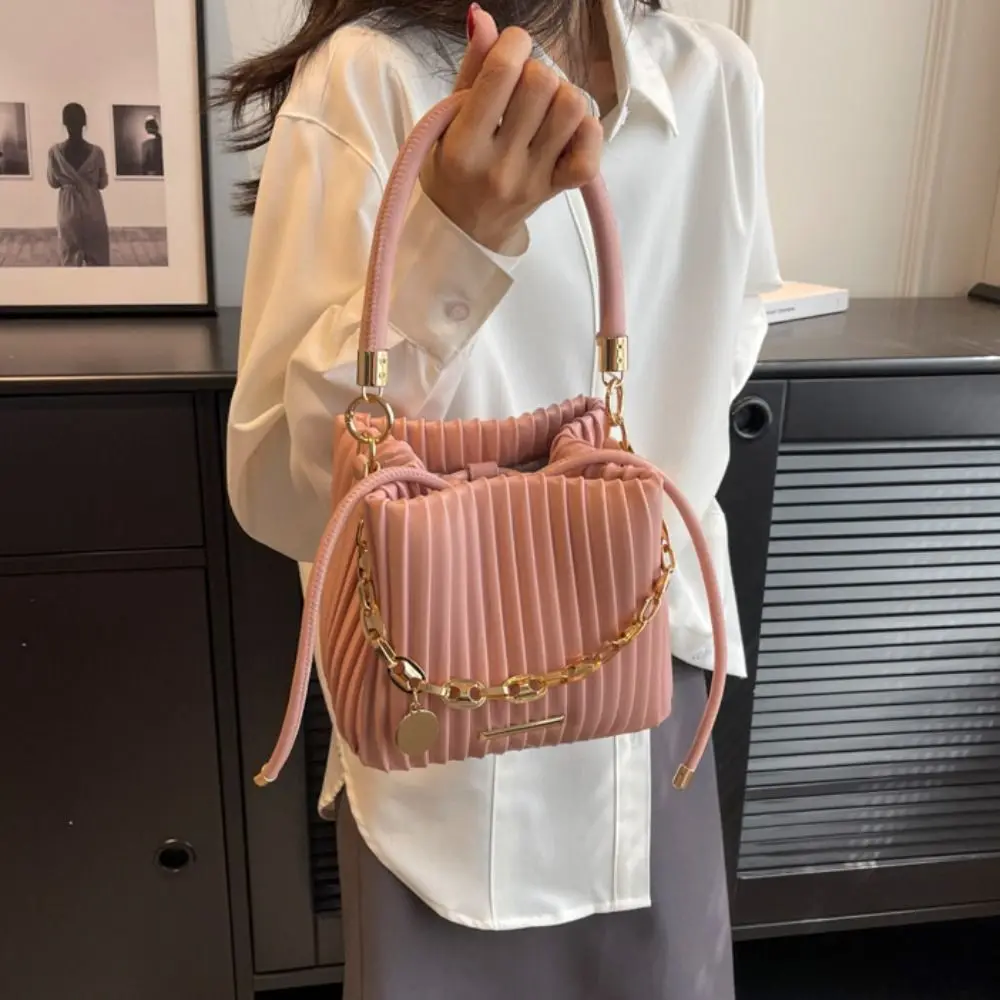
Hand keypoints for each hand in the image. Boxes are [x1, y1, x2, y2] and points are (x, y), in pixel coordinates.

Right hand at [421, 6, 602, 251]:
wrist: (466, 229)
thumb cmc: (452, 169)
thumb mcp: (446, 120)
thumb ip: (471, 68)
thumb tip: (484, 18)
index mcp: (464, 145)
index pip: (502, 71)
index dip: (514, 44)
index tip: (509, 52)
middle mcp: (500, 166)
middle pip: (542, 84)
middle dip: (536, 71)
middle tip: (523, 89)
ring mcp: (533, 181)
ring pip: (572, 109)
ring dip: (562, 95)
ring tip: (545, 108)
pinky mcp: (558, 190)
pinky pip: (590, 149)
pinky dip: (585, 128)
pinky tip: (565, 129)